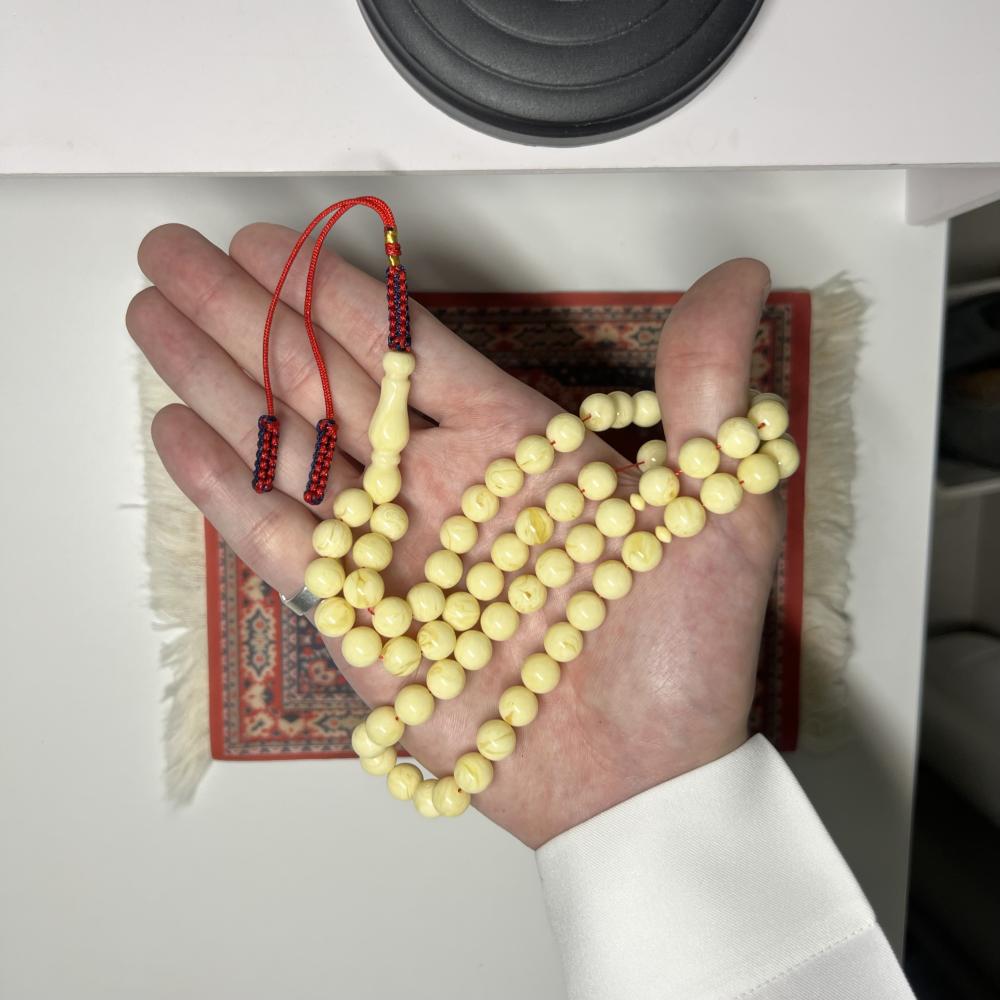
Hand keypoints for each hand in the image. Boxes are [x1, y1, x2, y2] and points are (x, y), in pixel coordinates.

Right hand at [129, 222, 778, 847]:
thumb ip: (706, 389)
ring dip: (219, 381)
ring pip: (290, 449)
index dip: (338, 292)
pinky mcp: (362, 622)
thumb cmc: (682, 654)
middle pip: (327, 382)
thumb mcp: (715, 509)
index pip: (409, 349)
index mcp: (517, 449)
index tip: (277, 240)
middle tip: (179, 254)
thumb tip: (739, 280)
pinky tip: (181, 430)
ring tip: (156, 318)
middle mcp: (445, 490)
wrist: (640, 781)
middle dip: (246, 315)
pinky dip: (228, 489)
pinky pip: (282, 544)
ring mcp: (397, 553)